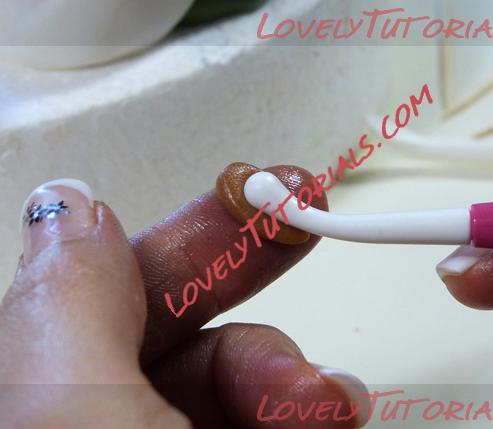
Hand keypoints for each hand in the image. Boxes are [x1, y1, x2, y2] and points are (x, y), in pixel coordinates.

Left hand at [0, 166, 367, 427]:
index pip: (118, 292)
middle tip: (306, 232)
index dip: (188, 239)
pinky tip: (330, 415)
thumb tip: (67, 207)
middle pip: (188, 330)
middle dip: (254, 287)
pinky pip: (277, 418)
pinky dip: (310, 411)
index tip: (257, 195)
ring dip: (293, 377)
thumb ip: (66, 306)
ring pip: (241, 380)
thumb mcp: (74, 412)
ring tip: (326, 400)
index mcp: (47, 395)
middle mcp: (108, 416)